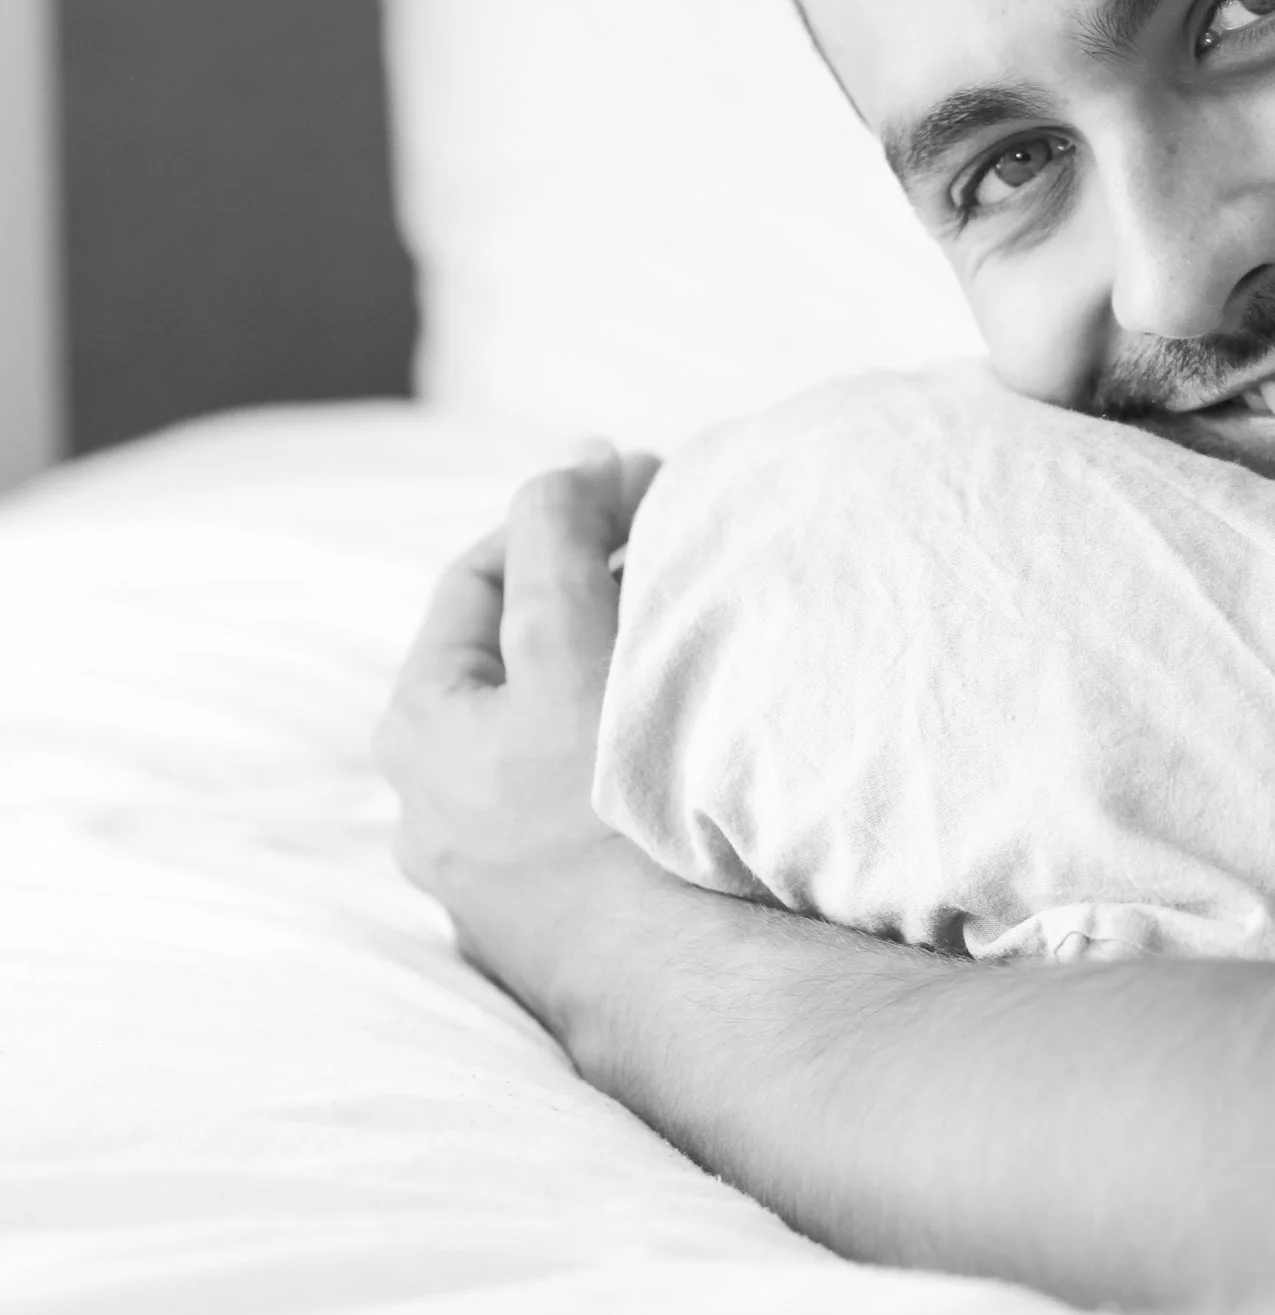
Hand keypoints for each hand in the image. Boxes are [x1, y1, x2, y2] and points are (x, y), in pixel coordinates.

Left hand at [374, 443, 662, 993]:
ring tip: (687, 642)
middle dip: (591, 590)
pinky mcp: (555, 909)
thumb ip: (557, 537)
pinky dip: (624, 746)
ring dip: (610, 671)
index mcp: (416, 728)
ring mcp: (492, 863)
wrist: (672, 983)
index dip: (566, 514)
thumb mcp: (567, 646)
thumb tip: (571, 462)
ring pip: (551, 726)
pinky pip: (582, 795)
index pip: (485, 574)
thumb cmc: (608, 816)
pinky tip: (682, 741)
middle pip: (516, 651)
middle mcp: (432, 802)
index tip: (648, 485)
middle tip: (676, 557)